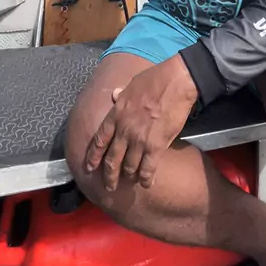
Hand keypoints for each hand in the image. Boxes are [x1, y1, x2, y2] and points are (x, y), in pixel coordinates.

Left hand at [84, 54, 197, 191]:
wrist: (176, 82)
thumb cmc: (155, 79)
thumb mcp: (131, 84)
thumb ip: (121, 94)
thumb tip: (114, 94)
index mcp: (116, 114)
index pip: (100, 140)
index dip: (94, 156)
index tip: (90, 167)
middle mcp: (124, 130)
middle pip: (112, 160)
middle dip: (109, 176)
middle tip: (109, 186)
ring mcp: (139, 140)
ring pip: (129, 167)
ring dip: (129, 176)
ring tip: (130, 181)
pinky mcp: (156, 147)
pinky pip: (147, 169)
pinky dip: (146, 179)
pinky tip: (147, 184)